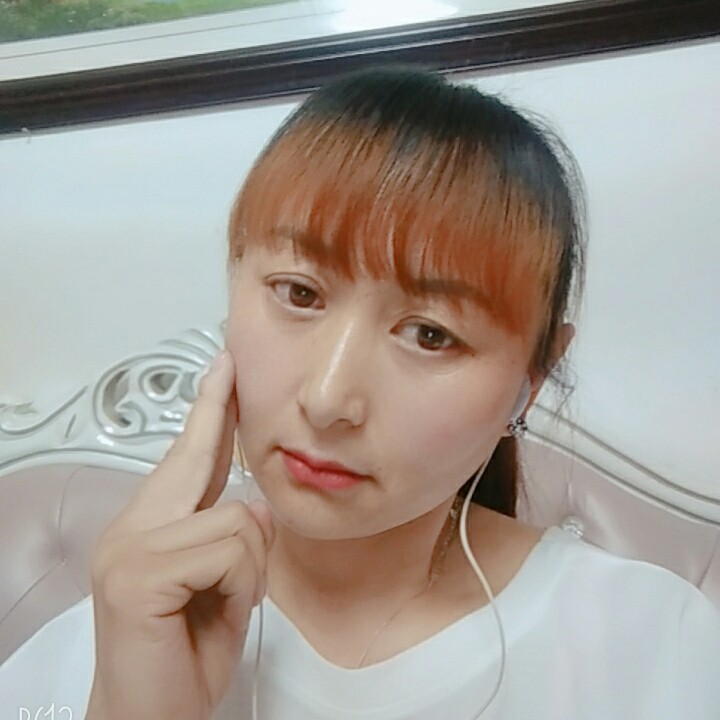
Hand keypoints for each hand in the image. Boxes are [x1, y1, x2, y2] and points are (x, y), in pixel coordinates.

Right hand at [85, 351, 274, 719]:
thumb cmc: (183, 656)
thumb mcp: (226, 586)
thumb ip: (236, 539)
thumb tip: (257, 505)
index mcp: (151, 528)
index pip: (186, 457)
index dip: (209, 412)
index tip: (223, 371)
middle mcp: (133, 528)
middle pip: (196, 458)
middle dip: (216, 415)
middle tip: (228, 366)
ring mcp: (131, 547)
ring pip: (238, 518)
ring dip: (249, 568)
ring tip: (222, 602)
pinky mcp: (138, 572)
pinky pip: (229, 549)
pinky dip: (242, 584)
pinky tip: (211, 611)